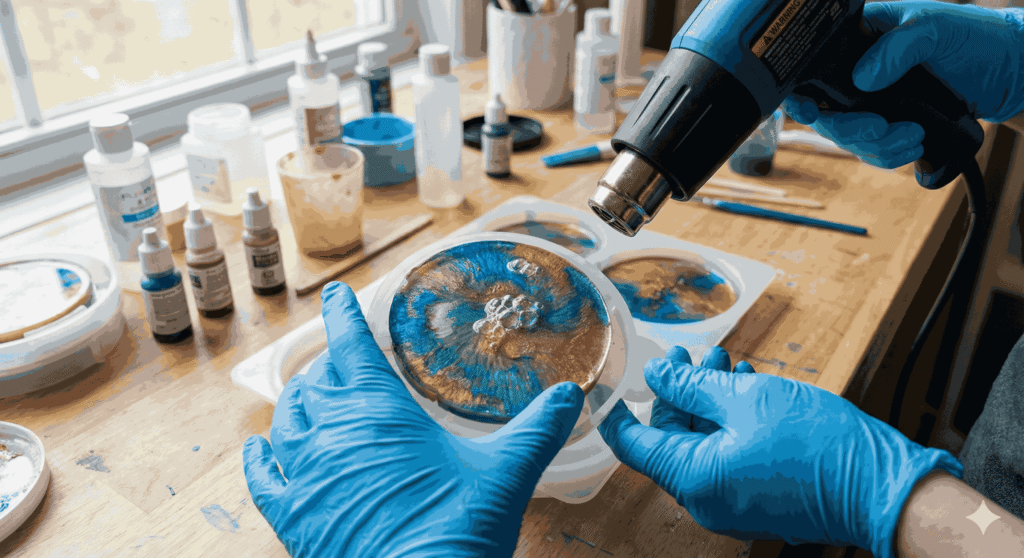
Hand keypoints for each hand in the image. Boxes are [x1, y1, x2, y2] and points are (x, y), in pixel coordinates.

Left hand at [242, 282, 583, 557]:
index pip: (351, 343)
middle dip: (330, 363)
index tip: (337, 295)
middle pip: (317, 379)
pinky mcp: (290, 516)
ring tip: (313, 393)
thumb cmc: (458, 531)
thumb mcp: (507, 473)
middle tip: (346, 358)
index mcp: (379, 409)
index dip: (343, 314)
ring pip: (287, 418)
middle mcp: (332, 431)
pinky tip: (260, 447)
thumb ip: (539, 428)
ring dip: (300, 400)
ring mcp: (304, 474)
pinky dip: (260, 456)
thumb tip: (571, 396)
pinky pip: (262, 476)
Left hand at [598, 346, 963, 557]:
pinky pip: (727, 457)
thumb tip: (654, 376)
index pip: (632, 445)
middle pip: (670, 439)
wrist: (884, 486)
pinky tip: (747, 387)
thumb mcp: (745, 398)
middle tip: (691, 355)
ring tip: (727, 364)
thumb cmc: (817, 443)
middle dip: (678, 392)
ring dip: (708, 401)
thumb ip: (690, 386)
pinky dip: (729, 422)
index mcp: (692, 478)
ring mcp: (732, 503)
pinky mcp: (757, 498)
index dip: (617, 411)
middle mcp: (705, 500)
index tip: (611, 383)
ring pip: (702, 444)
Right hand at [783, 1, 1023, 167]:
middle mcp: (859, 72)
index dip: (803, 95)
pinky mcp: (890, 126)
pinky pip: (872, 151)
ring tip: (912, 138)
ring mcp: (873, 102)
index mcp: (860, 39)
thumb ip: (898, 47)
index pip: (814, 69)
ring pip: (848, 138)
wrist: (1011, 73)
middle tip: (882, 129)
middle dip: (851, 129)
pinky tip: (913, 147)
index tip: (812, 112)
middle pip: (827, 113)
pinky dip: (888, 156)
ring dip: (875, 147)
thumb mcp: (936, 29)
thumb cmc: (976, 38)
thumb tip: (862, 79)